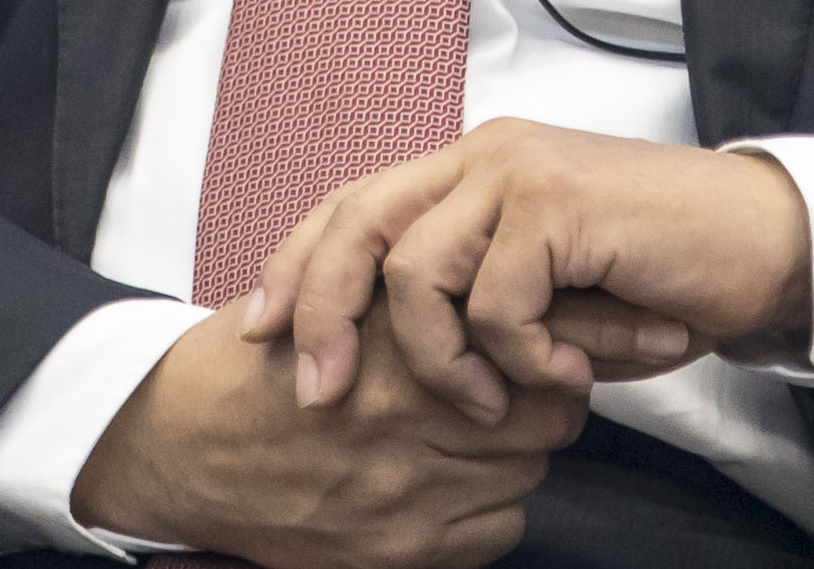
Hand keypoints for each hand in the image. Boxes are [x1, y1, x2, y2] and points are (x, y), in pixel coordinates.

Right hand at [71, 293, 585, 568]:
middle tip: (533, 371)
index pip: (536, 335)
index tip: (635, 321)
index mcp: (392, 333)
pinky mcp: (399, 551)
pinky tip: (448, 479)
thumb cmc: (259, 358)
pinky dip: (490, 506)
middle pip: (549, 410)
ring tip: (470, 425)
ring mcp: (404, 491)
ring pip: (529, 470)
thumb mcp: (337, 288)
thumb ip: (423, 279)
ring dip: (518, 449)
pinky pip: (499, 529)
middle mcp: (403, 414)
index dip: (591, 330)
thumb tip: (527, 272)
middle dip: (552, 388)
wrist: (178, 444)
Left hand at [249, 120, 813, 420]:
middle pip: (356, 221)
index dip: (296, 265)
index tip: (262, 333)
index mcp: (471, 165)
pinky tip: (573, 371)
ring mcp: (519, 170)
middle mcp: (484, 153)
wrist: (764, 248)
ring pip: (417, 272)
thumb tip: (378, 351)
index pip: (353, 203)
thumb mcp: (546, 291)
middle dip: (322, 312)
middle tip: (321, 391)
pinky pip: (497, 302)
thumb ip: (472, 295)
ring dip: (447, 360)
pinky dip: (525, 357)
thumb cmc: (659, 276)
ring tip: (495, 402)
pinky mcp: (556, 202)